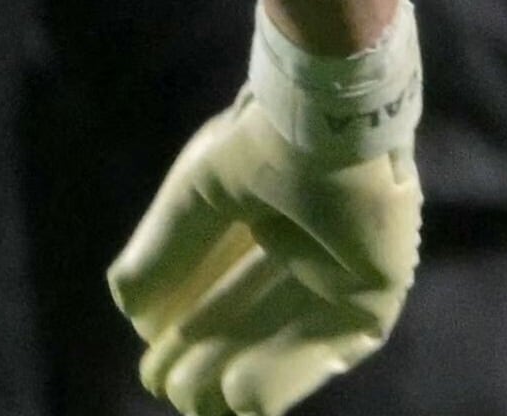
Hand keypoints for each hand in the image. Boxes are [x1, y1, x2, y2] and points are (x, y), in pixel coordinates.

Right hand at [111, 0, 423, 415]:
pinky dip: (288, 374)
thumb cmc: (262, 144)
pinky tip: (239, 393)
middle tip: (168, 387)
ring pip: (288, 339)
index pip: (224, 283)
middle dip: (208, 354)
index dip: (186, 324)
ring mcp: (345, 268)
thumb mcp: (196, 200)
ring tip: (193, 399)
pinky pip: (331, 346)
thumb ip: (165, 250)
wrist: (324, 119)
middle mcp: (309, 243)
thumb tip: (129, 309)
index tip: (151, 357)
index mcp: (270, 210)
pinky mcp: (377, 288)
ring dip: (240, 370)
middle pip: (254, 318)